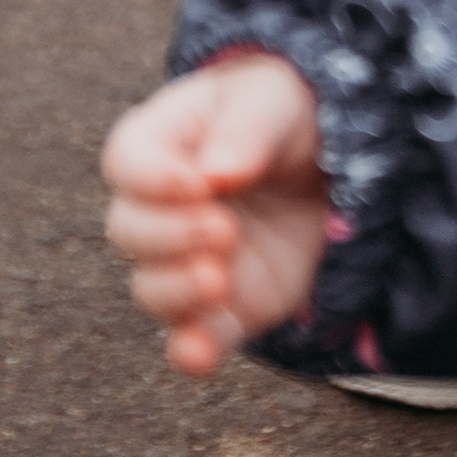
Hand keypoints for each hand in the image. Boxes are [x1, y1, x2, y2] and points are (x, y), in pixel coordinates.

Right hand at [101, 56, 329, 377]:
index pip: (126, 162)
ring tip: (221, 278)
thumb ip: (246, 130)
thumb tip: (215, 173)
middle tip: (227, 229)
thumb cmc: (287, 112)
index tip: (200, 185)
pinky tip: (201, 356)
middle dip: (171, 235)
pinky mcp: (223, 309)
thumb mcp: (276, 100)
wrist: (330, 163)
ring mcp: (188, 262)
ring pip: (150, 289)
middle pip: (128, 230)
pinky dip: (190, 352)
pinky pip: (190, 340)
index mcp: (161, 141)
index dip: (151, 179)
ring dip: (177, 289)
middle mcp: (162, 208)